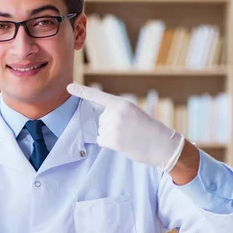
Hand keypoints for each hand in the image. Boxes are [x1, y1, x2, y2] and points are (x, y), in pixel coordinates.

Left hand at [67, 82, 184, 171]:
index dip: (82, 91)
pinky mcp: (111, 140)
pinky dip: (109, 144)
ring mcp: (112, 127)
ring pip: (101, 130)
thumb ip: (117, 112)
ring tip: (129, 137)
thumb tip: (101, 120)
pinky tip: (124, 144)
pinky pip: (101, 140)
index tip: (68, 87)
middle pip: (101, 119)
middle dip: (112, 125)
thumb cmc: (150, 130)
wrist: (164, 146)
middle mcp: (115, 113)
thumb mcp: (134, 113)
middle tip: (130, 130)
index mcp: (122, 104)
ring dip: (111, 135)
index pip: (98, 96)